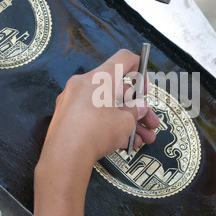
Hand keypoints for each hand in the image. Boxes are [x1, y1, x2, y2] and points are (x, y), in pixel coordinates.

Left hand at [32, 49, 158, 215]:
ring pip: (106, 106)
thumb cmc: (97, 131)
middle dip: (137, 109)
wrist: (65, 156)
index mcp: (100, 77)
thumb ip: (135, 112)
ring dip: (126, 122)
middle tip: (151, 124)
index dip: (140, 70)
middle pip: (117, 89)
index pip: (124, 59)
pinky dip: (108, 126)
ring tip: (141, 141)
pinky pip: (92, 116)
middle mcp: (84, 83)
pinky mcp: (66, 117)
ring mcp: (72, 100)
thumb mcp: (126, 121)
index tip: (145, 90)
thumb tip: (139, 108)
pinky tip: (122, 144)